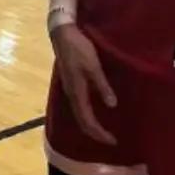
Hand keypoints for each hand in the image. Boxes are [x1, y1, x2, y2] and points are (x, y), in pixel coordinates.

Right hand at [50, 24, 117, 144]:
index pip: (87, 120)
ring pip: (79, 114)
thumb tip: (112, 105)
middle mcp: (71, 94)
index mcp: (77, 92)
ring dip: (91, 124)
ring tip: (104, 129)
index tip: (112, 140)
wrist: (62, 34)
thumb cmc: (79, 48)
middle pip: (82, 121)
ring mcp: (69, 89)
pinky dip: (88, 114)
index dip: (99, 133)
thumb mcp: (93, 66)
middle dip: (95, 132)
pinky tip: (96, 110)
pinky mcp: (71, 83)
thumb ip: (102, 85)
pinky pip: (79, 105)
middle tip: (110, 139)